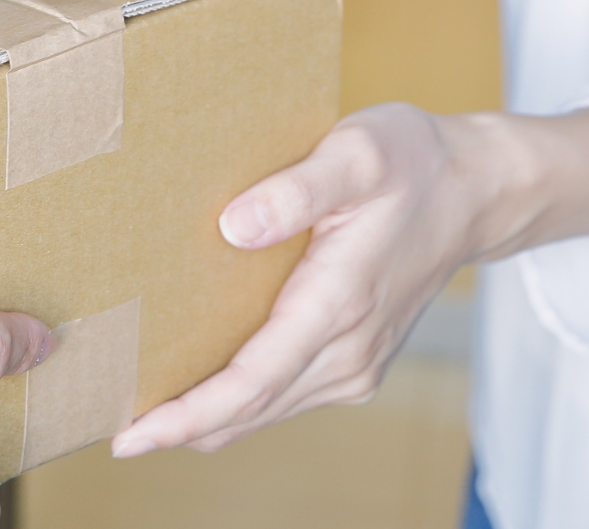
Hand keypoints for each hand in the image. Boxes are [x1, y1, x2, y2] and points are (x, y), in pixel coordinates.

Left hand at [111, 101, 588, 456]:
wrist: (477, 188)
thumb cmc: (413, 161)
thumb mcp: (357, 153)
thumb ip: (297, 190)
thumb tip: (234, 227)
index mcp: (338, 305)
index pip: (250, 384)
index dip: (187, 416)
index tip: (131, 436)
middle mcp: (348, 350)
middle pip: (249, 410)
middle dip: (179, 427)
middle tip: (110, 428)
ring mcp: (355, 363)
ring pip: (265, 410)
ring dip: (206, 417)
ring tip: (139, 409)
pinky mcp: (355, 359)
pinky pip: (283, 395)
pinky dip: (238, 401)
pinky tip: (197, 385)